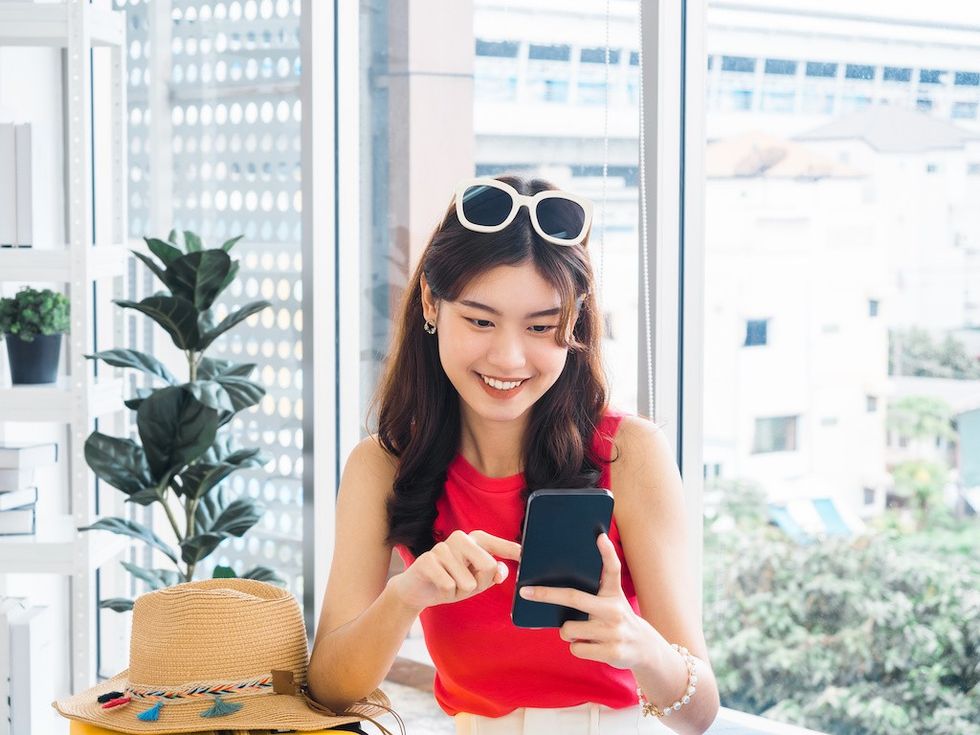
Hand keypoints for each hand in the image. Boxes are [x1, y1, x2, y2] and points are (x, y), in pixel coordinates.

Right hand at [390, 530, 521, 612]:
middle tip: (463, 584)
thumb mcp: (476, 581)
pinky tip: (437, 586)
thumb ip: (492, 575)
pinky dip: (446, 593)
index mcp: (474, 540)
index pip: (497, 545)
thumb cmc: (451, 582)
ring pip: (468, 582)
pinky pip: (449, 586)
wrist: (417, 590)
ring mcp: (442, 547)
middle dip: (479, 584)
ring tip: (448, 584)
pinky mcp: (427, 560)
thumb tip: (500, 570)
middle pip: (487, 566)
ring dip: (459, 591)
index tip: (525, 554)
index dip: (512, 551)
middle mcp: (459, 538)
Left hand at [519, 533, 655, 669]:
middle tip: (526, 592)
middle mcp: (614, 609)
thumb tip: (556, 590)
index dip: (607, 552)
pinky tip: (591, 645)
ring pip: (568, 629)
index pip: (612, 569)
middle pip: (573, 597)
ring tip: (583, 632)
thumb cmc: (616, 619)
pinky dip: (577, 647)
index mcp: (613, 593)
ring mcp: (613, 631)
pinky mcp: (612, 651)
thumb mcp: (611, 601)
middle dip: (546, 594)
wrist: (644, 648)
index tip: (599, 536)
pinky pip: (576, 648)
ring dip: (567, 632)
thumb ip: (593, 592)